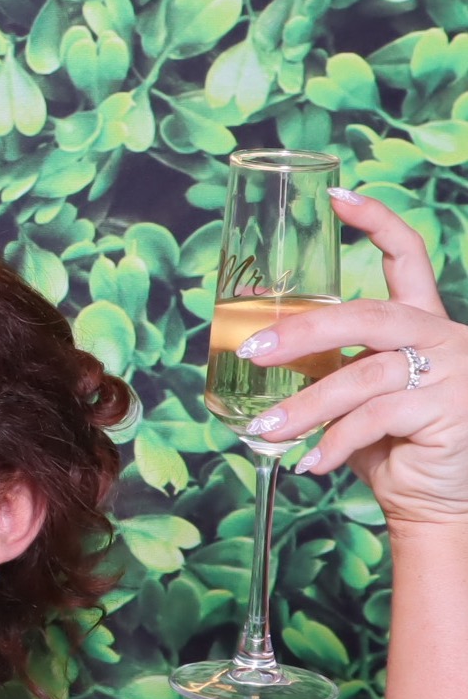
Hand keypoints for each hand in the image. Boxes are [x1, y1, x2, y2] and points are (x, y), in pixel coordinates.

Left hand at [244, 190, 467, 527]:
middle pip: (367, 316)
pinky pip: (376, 418)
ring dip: (305, 405)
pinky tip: (311, 460)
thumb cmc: (391, 444)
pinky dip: (335, 440)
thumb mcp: (357, 394)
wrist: (436, 500)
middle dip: (302, 331)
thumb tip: (255, 344)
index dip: (375, 222)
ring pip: (362, 376)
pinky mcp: (451, 410)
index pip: (408, 256)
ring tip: (266, 428)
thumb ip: (327, 364)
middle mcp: (443, 337)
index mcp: (422, 322)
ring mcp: (454, 371)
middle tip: (251, 350)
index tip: (337, 198)